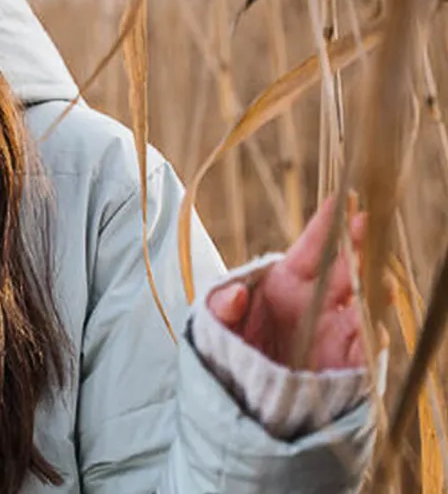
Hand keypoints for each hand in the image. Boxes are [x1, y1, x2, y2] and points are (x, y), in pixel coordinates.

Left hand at [207, 196, 370, 370]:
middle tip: (365, 226)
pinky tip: (371, 326)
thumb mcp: (216, 322)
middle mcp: (318, 301)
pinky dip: (370, 338)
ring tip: (376, 278)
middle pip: (347, 269)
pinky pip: (364, 350)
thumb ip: (221, 306)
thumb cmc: (231, 345)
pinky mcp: (344, 365)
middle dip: (358, 246)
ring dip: (372, 291)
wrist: (240, 394)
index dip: (326, 224)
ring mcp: (334, 331)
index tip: (339, 200)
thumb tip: (234, 293)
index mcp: (287, 280)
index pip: (313, 247)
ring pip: (364, 305)